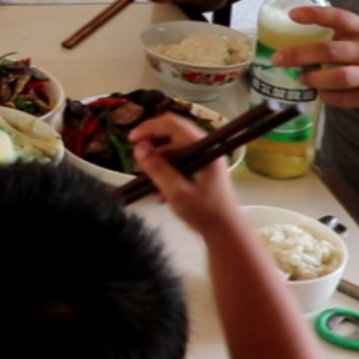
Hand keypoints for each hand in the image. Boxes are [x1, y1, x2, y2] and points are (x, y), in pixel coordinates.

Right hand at [129, 114, 237, 236]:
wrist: (227, 233)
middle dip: (152, 145)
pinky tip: (161, 192)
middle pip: (172, 134)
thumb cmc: (205, 213)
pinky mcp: (201, 169)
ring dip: (158, 162)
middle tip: (137, 158)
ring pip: (173, 150)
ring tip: (149, 182)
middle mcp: (205, 149)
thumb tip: (139, 148)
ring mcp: (204, 159)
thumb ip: (158, 169)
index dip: (150, 127)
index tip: (132, 139)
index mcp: (204, 149)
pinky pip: (178, 162)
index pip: (174, 124)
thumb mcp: (177, 192)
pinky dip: (166, 172)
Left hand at [275, 6, 358, 108]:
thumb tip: (302, 37)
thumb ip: (344, 33)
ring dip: (313, 78)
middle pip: (329, 51)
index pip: (339, 17)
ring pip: (337, 77)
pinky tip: (320, 93)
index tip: (292, 15)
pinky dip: (327, 96)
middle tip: (278, 59)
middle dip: (298, 55)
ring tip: (302, 78)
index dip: (315, 15)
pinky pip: (343, 98)